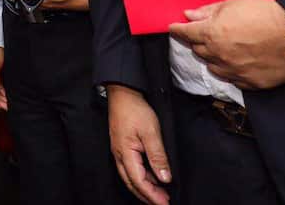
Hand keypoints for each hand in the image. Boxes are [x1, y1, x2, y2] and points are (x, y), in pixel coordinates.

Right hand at [108, 84, 171, 204]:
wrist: (122, 92)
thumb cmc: (135, 109)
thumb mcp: (151, 132)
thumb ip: (158, 157)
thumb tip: (165, 178)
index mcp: (125, 153)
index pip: (139, 182)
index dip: (153, 195)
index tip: (165, 204)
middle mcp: (119, 155)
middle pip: (132, 183)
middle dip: (147, 196)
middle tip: (164, 203)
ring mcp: (119, 150)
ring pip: (130, 177)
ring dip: (145, 187)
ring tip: (160, 193)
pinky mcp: (122, 145)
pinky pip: (130, 167)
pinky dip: (141, 176)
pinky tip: (152, 177)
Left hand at [167, 0, 284, 90]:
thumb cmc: (267, 15)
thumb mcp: (234, 4)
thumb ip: (208, 11)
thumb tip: (189, 15)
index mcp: (212, 34)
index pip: (185, 34)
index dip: (177, 30)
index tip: (173, 28)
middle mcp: (220, 55)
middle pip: (198, 50)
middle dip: (198, 41)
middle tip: (207, 33)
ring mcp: (235, 72)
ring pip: (213, 67)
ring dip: (213, 57)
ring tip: (224, 47)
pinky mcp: (250, 83)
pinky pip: (232, 79)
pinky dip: (231, 70)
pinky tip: (238, 61)